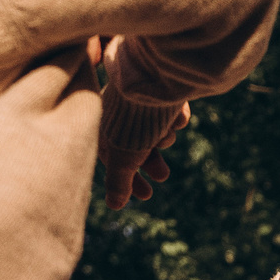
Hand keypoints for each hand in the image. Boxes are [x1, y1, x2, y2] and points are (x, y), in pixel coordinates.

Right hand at [91, 36, 190, 208]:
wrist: (157, 73)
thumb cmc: (134, 116)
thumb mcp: (124, 155)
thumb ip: (118, 180)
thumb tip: (115, 206)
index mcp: (102, 126)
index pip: (111, 159)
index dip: (127, 180)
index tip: (144, 196)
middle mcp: (117, 110)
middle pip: (136, 145)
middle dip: (151, 161)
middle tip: (163, 175)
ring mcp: (140, 98)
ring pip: (156, 129)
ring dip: (163, 137)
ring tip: (167, 134)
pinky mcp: (162, 87)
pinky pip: (171, 110)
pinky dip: (176, 117)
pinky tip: (177, 115)